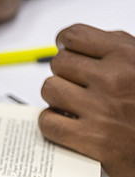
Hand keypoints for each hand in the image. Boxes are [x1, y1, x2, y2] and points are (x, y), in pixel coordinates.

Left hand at [39, 25, 134, 176]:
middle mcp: (112, 79)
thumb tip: (84, 47)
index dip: (65, 44)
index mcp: (127, 55)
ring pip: (50, 90)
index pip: (75, 36)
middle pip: (59, 63)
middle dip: (64, 73)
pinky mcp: (90, 139)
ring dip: (55, 98)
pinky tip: (64, 123)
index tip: (66, 51)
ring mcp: (100, 109)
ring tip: (70, 104)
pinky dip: (51, 123)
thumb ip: (118, 53)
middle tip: (73, 84)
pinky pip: (49, 122)